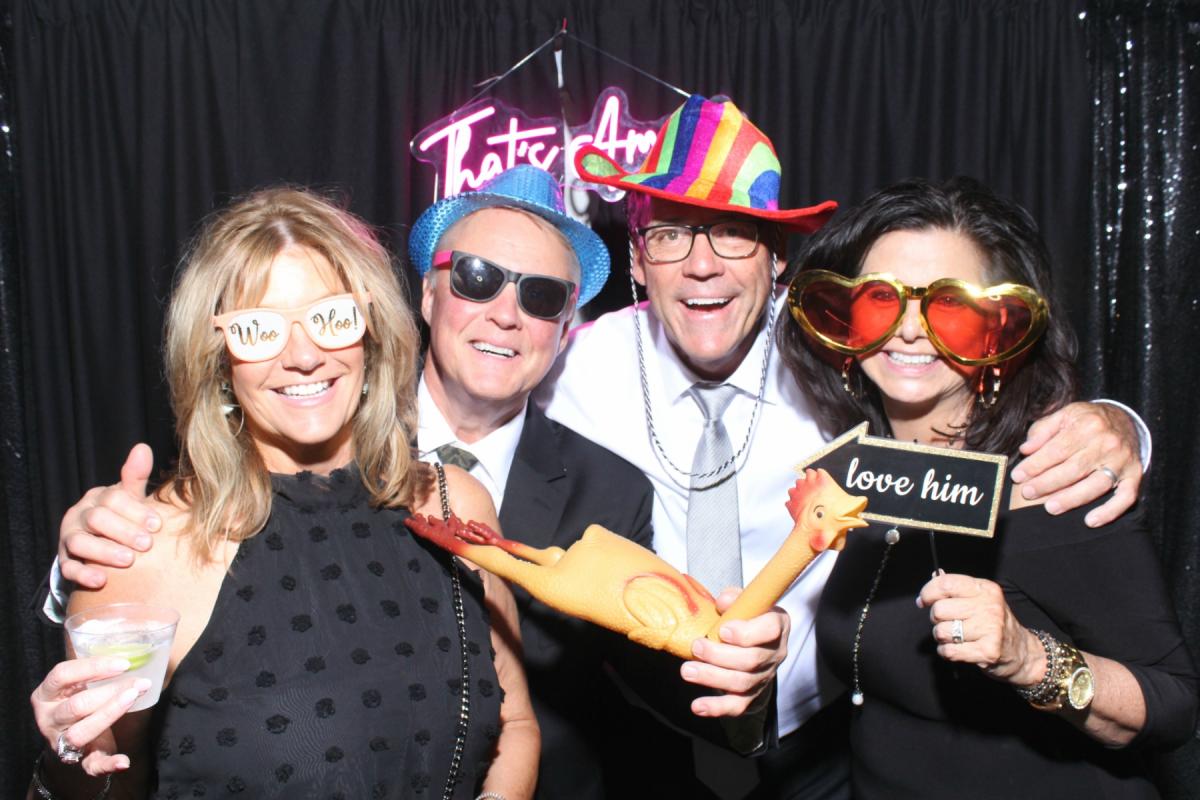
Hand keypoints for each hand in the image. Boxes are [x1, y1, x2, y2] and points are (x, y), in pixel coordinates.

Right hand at [32, 657, 149, 775]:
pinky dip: (108, 764)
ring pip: (81, 733)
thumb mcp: (77, 683)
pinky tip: (124, 760)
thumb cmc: (78, 699)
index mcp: (46, 695)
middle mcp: (48, 719)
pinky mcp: (77, 760)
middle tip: (139, 682)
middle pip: (76, 706)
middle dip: (110, 692)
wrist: (69, 736)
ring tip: (134, 698)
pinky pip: (90, 765)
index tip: (124, 663)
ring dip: (111, 715)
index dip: (93, 667)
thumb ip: (95, 669)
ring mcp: (60, 742)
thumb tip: (131, 652)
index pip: (62, 675)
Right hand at [60, 444, 159, 587]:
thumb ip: (135, 476)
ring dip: (104, 552)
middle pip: (97, 519)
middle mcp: (80, 515)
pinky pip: (68, 568)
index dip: (135, 511)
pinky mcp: (65, 560)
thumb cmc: (120, 516)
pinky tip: (101, 580)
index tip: (157, 524)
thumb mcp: (129, 496)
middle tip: (147, 544)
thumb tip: (143, 448)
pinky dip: (83, 574)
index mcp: (98, 497)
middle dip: (124, 531)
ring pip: (80, 543)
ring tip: (128, 560)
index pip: (113, 498)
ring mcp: (70, 538)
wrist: (98, 541)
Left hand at [681, 588, 788, 716]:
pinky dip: (716, 707)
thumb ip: (734, 598)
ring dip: (712, 677)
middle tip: (696, 647)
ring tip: (688, 670)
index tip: (723, 630)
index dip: (747, 633)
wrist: (753, 641)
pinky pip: (737, 705)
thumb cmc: (746, 616)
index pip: (770, 630)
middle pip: (751, 660)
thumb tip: (723, 603)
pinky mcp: (752, 695)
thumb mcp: (744, 601)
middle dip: (720, 655)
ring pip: (742, 683)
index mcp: (777, 624)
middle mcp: (775, 653)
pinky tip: (697, 706)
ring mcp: (765, 676)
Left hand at [917, 573, 1043, 685]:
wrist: (1022, 652)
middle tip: (949, 623)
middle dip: (936, 619)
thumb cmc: (994, 624)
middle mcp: (989, 606)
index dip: (928, 592)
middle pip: (939, 610)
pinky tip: (959, 649)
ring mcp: (991, 629)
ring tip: (957, 637)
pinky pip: (949, 651)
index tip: (924, 600)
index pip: (946, 584)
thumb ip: (957, 589)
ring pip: (941, 632)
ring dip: (943, 638)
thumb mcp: (981, 599)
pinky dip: (947, 652)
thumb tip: (934, 576)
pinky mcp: (988, 651)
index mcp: (985, 589)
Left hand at [1012, 401, 1141, 526]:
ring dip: (1072, 499)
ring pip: (1096, 485)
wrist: (1125, 419)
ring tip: (1050, 508)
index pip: (1057, 449)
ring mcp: (1122, 461)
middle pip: (1074, 469)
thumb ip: (1043, 431)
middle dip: (1047, 483)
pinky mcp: (1135, 475)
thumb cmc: (1087, 421)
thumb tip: (1025, 450)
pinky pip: (1126, 497)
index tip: (1017, 476)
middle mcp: (1107, 443)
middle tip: (1027, 493)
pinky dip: (1110, 511)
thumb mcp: (1064, 415)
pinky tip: (1090, 521)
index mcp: (1088, 426)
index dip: (1036, 465)